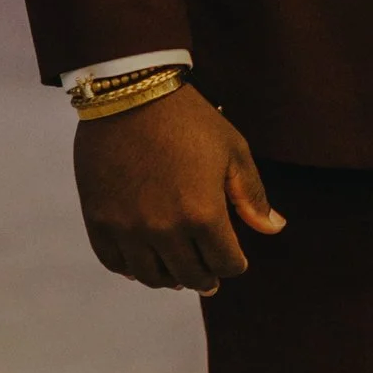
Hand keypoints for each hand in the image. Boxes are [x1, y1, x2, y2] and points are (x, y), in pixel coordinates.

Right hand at [74, 81, 285, 292]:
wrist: (131, 93)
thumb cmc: (189, 119)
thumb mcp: (233, 151)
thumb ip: (251, 196)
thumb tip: (274, 229)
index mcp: (203, 215)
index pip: (226, 265)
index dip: (234, 265)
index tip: (233, 259)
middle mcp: (164, 229)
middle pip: (191, 276)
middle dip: (205, 277)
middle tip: (208, 277)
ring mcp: (128, 228)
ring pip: (152, 276)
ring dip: (169, 278)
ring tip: (176, 273)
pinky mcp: (99, 220)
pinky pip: (115, 262)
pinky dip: (130, 269)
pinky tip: (141, 263)